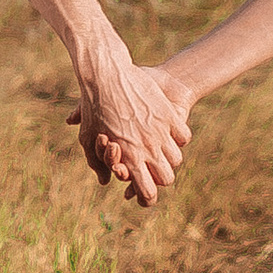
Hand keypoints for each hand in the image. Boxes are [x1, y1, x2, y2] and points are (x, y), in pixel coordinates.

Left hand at [68, 50, 190, 208]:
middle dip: (160, 179)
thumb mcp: (88, 138)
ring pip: (176, 159)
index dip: (148, 199)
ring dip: (169, 159)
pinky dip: (179, 138)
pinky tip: (170, 134)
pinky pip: (184, 137)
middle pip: (167, 179)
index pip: (147, 192)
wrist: (107, 74)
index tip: (146, 197)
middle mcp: (148, 148)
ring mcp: (161, 132)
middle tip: (153, 172)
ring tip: (160, 152)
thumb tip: (105, 181)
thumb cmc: (93, 107)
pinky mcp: (169, 115)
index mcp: (129, 159)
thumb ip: (96, 163)